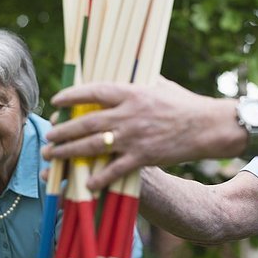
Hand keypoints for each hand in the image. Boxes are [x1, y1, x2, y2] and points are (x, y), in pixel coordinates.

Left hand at [42, 77, 242, 189]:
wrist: (208, 125)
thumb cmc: (186, 103)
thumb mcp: (161, 85)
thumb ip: (140, 82)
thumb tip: (127, 74)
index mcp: (132, 93)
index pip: (94, 92)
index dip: (72, 96)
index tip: (57, 101)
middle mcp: (129, 114)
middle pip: (87, 122)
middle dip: (63, 130)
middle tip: (48, 136)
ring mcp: (134, 137)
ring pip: (93, 145)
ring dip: (69, 152)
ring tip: (53, 155)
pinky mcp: (144, 157)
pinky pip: (115, 169)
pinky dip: (99, 177)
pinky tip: (86, 182)